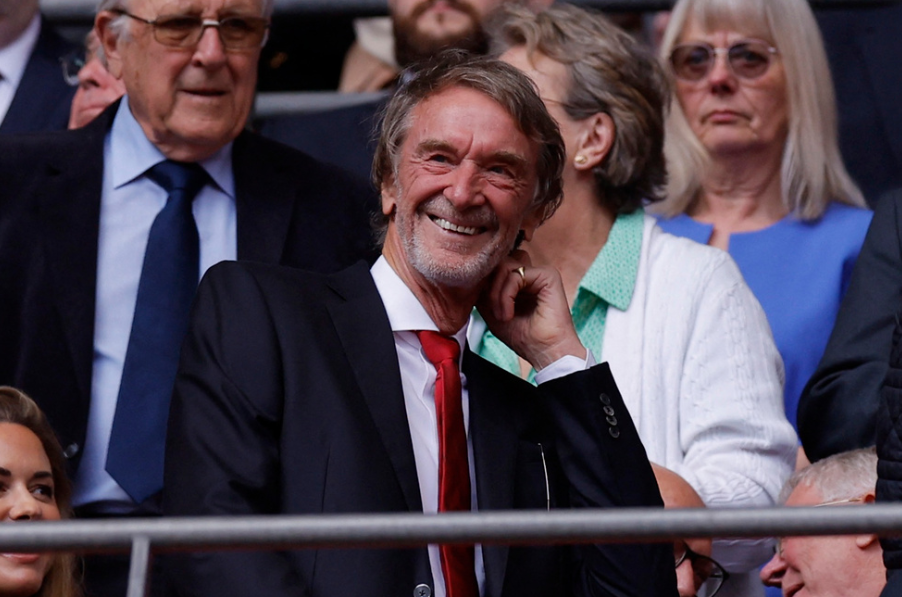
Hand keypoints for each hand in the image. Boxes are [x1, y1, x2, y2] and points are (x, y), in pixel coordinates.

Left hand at [476, 251, 585, 370]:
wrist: (546, 353)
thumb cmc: (524, 338)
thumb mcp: (493, 312)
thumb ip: (483, 292)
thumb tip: (472, 277)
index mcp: (518, 282)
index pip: (494, 267)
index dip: (483, 284)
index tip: (482, 306)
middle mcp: (529, 275)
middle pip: (498, 262)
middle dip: (488, 286)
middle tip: (491, 312)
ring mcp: (538, 273)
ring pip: (504, 264)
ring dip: (496, 292)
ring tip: (501, 315)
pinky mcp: (548, 275)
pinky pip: (516, 274)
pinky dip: (506, 295)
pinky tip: (509, 314)